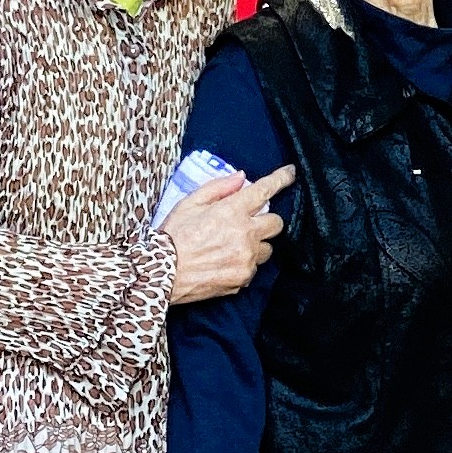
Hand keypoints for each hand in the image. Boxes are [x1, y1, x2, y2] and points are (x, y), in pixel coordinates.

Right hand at [162, 167, 293, 303]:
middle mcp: (245, 234)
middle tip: (248, 222)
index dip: (281, 179)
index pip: (266, 190)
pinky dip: (245, 263)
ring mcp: (247, 258)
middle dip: (266, 220)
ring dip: (256, 244)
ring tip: (232, 246)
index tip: (290, 174)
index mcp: (232, 211)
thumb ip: (218, 188)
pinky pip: (254, 267)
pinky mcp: (243, 278)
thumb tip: (241, 177)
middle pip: (277, 223)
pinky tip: (225, 261)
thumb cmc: (172, 236)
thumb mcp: (189, 203)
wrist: (161, 274)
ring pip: (268, 248)